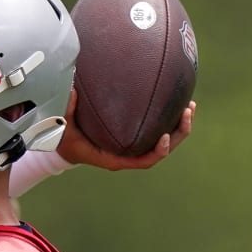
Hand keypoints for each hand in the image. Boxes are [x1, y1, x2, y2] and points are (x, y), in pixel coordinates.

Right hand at [56, 90, 195, 170]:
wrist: (63, 143)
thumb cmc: (63, 139)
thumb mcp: (61, 128)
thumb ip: (68, 111)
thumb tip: (73, 91)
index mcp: (116, 158)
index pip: (144, 161)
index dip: (159, 151)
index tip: (165, 136)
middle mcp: (129, 152)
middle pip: (162, 149)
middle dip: (179, 133)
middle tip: (187, 112)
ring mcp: (134, 143)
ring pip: (164, 138)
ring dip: (179, 124)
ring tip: (190, 105)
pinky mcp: (135, 133)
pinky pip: (156, 127)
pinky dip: (168, 117)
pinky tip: (177, 100)